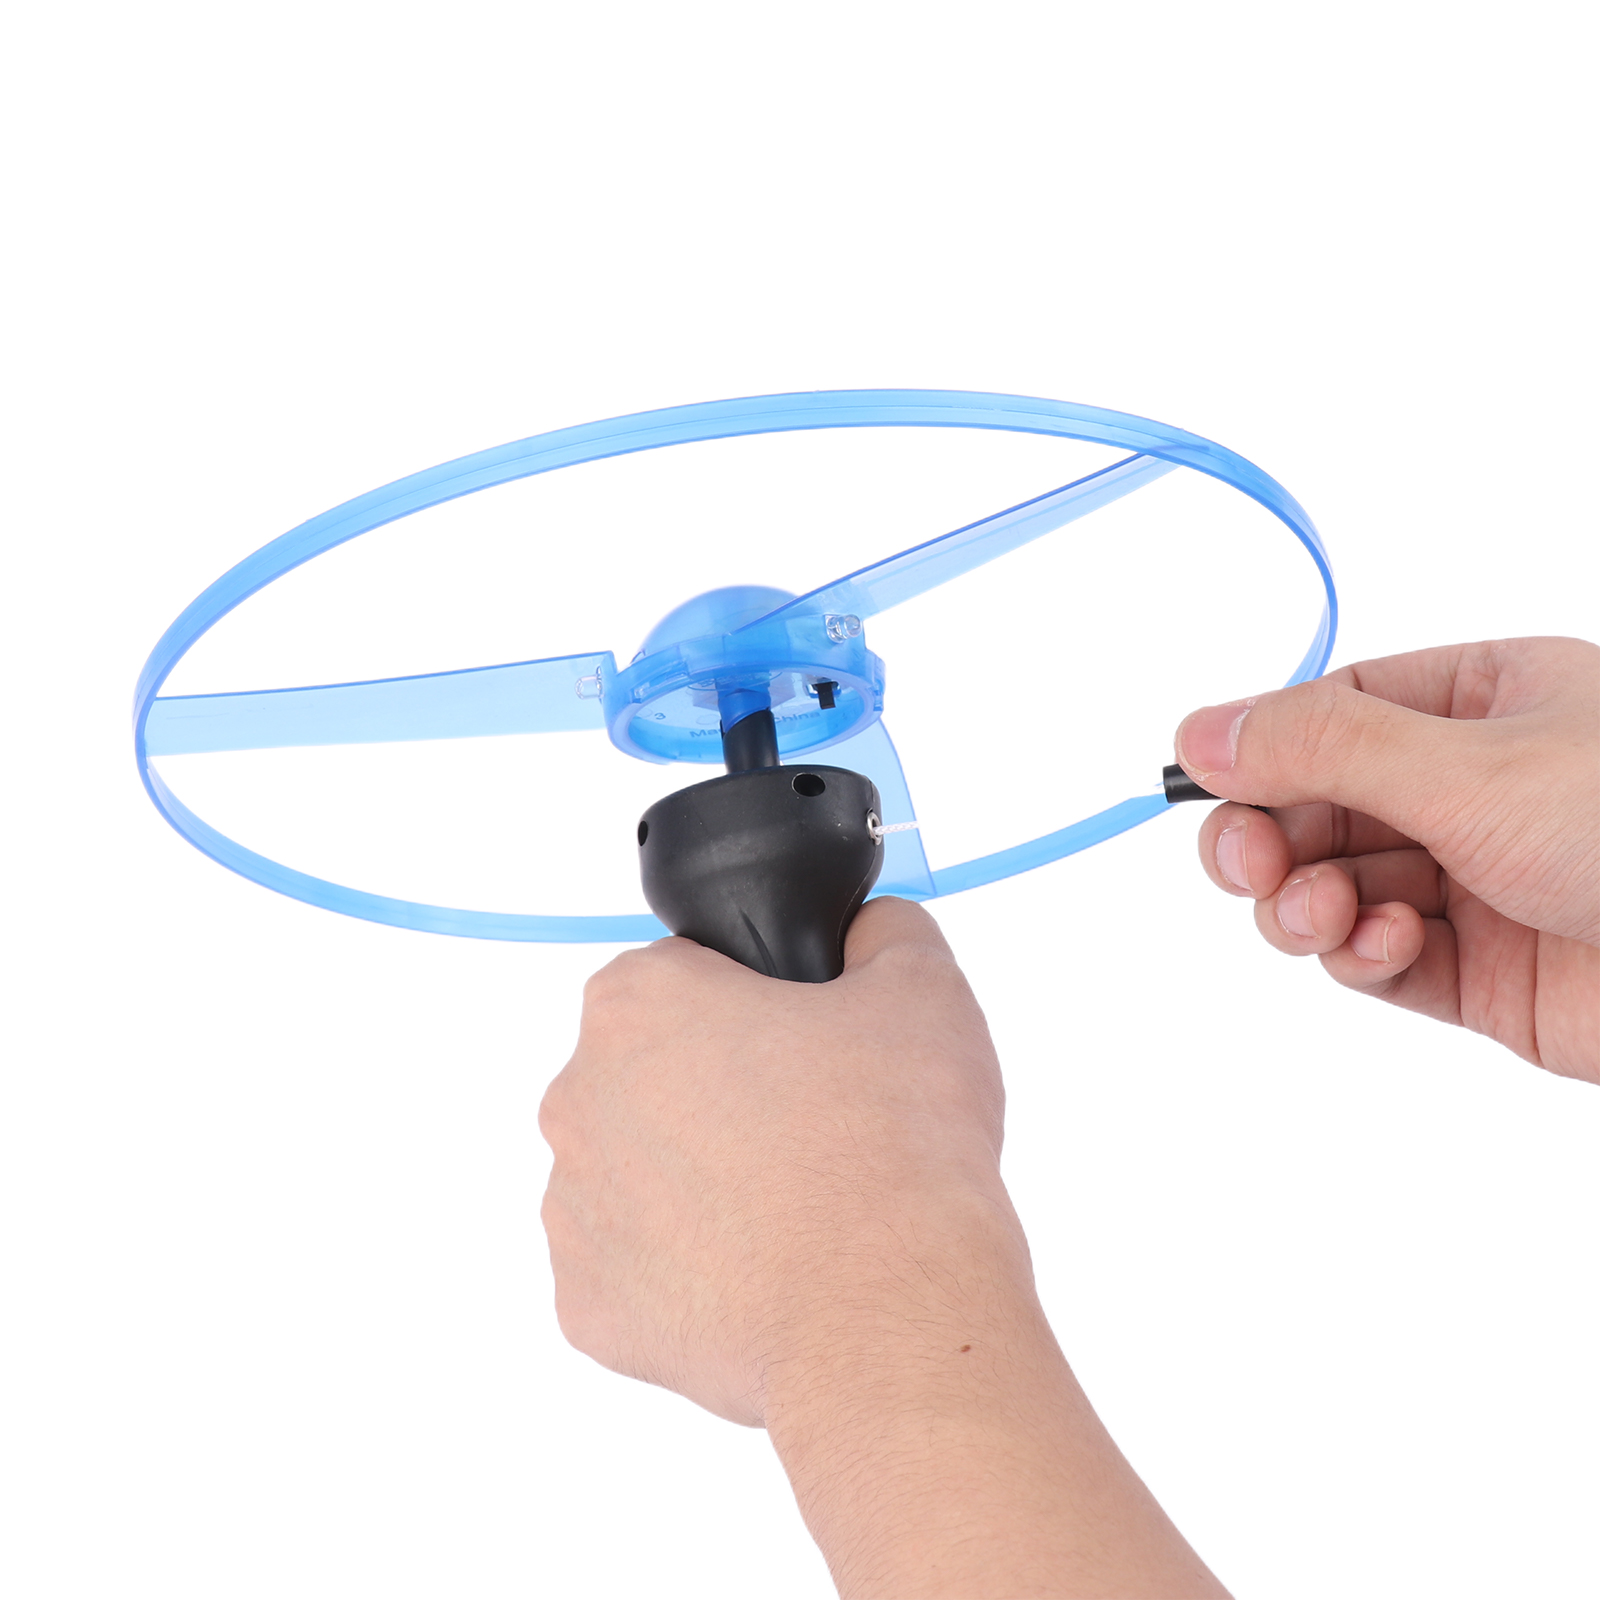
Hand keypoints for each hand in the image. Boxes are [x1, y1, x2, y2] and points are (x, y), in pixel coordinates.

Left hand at [540, 900, 1227, 1598]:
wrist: (889, 1318)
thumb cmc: (894, 1152)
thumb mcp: (923, 989)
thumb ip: (884, 932)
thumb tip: (866, 931)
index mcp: (637, 1004)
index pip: (682, 976)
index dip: (753, 1006)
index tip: (804, 1046)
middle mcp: (579, 1098)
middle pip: (650, 1077)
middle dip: (720, 1095)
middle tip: (813, 1128)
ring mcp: (573, 1211)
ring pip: (638, 1175)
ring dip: (699, 1183)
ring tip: (799, 1210)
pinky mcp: (587, 1309)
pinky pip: (636, 1272)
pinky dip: (690, 1272)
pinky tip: (766, 1275)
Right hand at [1174, 637, 1599, 1081]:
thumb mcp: (1469, 765)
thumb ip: (1323, 746)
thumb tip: (1202, 727)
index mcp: (1483, 702)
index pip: (1332, 711)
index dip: (1261, 749)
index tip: (1206, 784)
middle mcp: (1472, 787)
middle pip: (1317, 804)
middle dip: (1268, 836)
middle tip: (1244, 866)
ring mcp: (1475, 879)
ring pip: (1334, 883)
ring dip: (1303, 903)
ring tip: (1320, 918)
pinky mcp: (1481, 970)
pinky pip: (1376, 957)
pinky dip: (1359, 955)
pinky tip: (1387, 947)